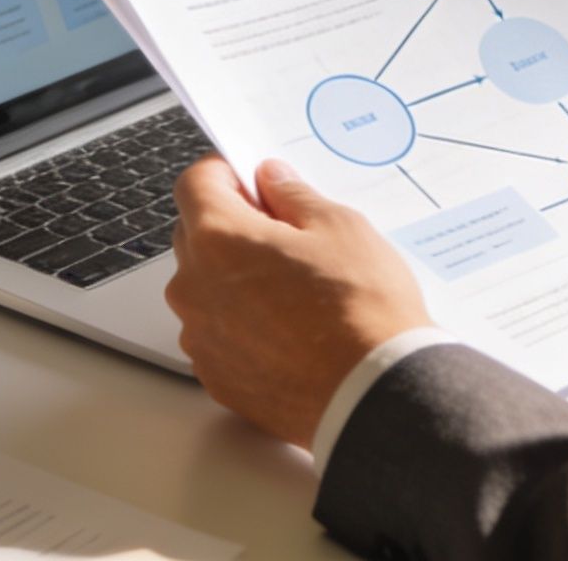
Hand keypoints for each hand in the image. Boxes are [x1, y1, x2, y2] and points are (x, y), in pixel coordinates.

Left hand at [166, 155, 431, 448]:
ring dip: (234, 279)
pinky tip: (288, 330)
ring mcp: (201, 338)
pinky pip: (217, 333)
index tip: (251, 180)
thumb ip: (294, 195)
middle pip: (195, 235)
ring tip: (294, 291)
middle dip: (232, 225)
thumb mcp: (340, 227)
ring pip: (205, 288)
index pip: (194, 183)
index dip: (225, 173)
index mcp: (219, 240)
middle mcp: (194, 288)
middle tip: (286, 234)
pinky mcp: (216, 377)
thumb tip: (272, 181)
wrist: (373, 395)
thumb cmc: (360, 310)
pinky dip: (241, 324)